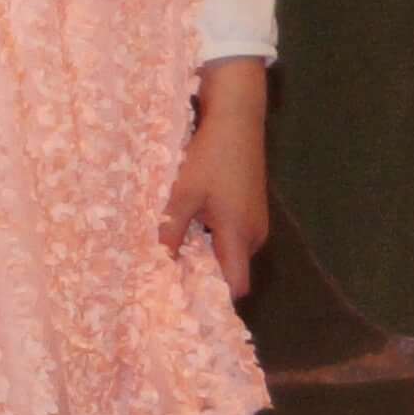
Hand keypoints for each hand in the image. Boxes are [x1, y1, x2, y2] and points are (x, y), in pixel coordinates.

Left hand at [162, 59, 270, 296]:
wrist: (237, 119)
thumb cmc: (209, 157)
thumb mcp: (182, 195)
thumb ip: (170, 233)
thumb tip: (155, 265)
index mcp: (239, 235)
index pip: (236, 285)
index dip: (213, 295)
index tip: (184, 296)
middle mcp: (255, 234)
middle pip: (232, 270)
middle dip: (204, 273)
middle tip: (170, 270)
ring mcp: (258, 221)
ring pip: (232, 253)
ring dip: (208, 252)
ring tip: (178, 244)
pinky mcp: (255, 209)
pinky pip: (235, 236)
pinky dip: (216, 237)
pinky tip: (195, 222)